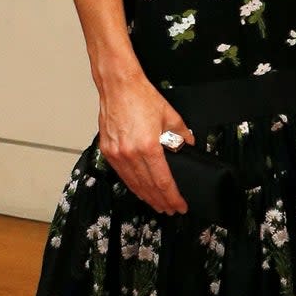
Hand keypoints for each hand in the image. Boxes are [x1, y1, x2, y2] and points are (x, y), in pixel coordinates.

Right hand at [97, 74, 194, 214]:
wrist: (118, 86)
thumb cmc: (141, 97)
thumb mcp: (171, 116)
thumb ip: (182, 136)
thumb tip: (187, 148)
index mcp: (148, 147)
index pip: (163, 182)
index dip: (173, 197)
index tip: (180, 205)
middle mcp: (130, 154)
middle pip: (148, 187)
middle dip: (161, 201)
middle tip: (171, 209)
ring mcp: (117, 154)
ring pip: (133, 184)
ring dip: (147, 197)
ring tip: (157, 204)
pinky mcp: (107, 151)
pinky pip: (122, 174)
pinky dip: (132, 185)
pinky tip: (140, 190)